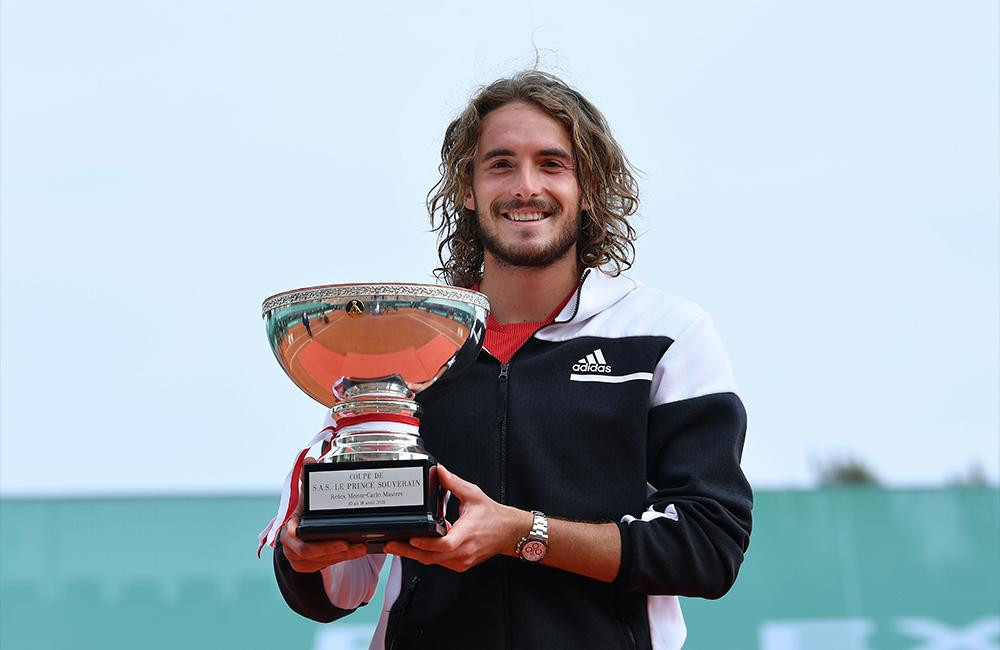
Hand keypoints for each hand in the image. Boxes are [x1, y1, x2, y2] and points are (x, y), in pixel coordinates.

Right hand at [280, 457, 367, 572]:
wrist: (297, 529)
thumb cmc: (303, 508)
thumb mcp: (305, 494)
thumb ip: (305, 477)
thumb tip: (309, 459)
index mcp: (287, 524)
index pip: (291, 534)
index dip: (300, 534)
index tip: (319, 536)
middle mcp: (289, 544)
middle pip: (309, 551)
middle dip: (330, 548)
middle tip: (352, 544)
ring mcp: (297, 557)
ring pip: (320, 560)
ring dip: (342, 555)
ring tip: (362, 548)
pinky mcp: (307, 566)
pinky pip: (325, 565)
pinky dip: (341, 559)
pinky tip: (357, 552)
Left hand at [385, 465, 529, 572]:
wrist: (510, 533)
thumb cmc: (493, 516)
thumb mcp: (473, 494)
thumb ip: (453, 483)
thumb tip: (439, 470)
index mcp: (467, 534)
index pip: (444, 544)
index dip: (426, 544)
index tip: (411, 538)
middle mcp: (464, 551)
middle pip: (431, 557)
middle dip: (408, 551)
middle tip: (390, 544)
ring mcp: (462, 561)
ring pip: (433, 562)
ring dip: (415, 555)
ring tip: (396, 545)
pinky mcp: (461, 564)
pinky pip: (439, 562)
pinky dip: (427, 555)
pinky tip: (416, 547)